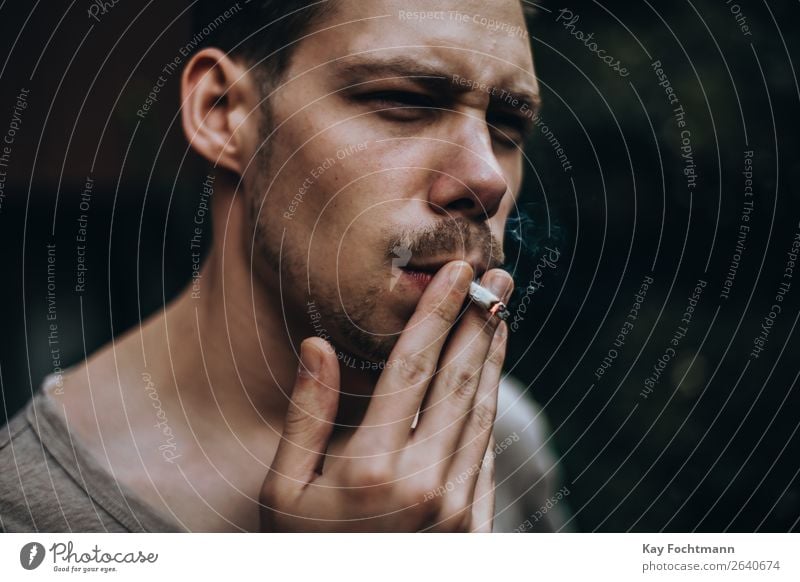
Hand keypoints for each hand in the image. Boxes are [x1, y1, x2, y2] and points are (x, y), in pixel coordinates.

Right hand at [259, 261, 512, 531]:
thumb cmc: (305, 553)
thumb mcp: (284, 492)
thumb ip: (305, 417)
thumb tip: (318, 347)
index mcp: (374, 467)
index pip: (414, 368)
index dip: (436, 313)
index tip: (455, 272)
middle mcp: (426, 482)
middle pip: (460, 382)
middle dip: (480, 323)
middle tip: (498, 279)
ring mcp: (456, 508)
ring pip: (481, 414)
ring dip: (492, 361)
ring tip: (500, 319)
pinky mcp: (472, 528)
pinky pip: (485, 455)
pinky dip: (489, 410)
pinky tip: (488, 383)